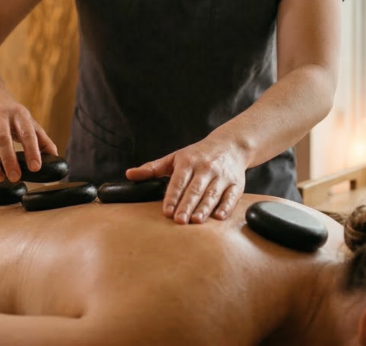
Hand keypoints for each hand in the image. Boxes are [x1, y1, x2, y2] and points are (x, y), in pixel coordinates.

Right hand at [0, 90, 58, 182]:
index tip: (35, 168)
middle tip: (15, 178)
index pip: (27, 133)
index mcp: (19, 114)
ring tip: (0, 178)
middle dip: (9, 161)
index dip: (32, 151)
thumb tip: (55, 158)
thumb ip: (42, 140)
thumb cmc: (12, 116)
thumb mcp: (30, 123)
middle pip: (2, 139)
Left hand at [126, 137, 247, 223]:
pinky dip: (226, 206)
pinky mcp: (236, 184)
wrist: (230, 145)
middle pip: (195, 189)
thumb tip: (129, 174)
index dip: (172, 196)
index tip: (165, 211)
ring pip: (212, 194)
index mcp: (188, 162)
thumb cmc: (197, 155)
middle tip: (179, 221)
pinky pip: (231, 196)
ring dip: (204, 208)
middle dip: (187, 205)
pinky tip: (218, 217)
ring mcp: (222, 176)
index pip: (178, 181)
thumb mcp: (174, 158)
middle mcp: (205, 168)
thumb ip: (152, 169)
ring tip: (196, 221)